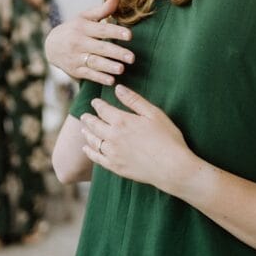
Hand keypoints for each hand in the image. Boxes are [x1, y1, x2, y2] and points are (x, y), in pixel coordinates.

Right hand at [44, 0, 133, 84]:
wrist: (51, 45)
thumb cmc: (75, 28)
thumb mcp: (85, 17)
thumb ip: (103, 9)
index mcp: (83, 27)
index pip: (102, 30)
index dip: (116, 32)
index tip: (130, 35)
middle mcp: (78, 42)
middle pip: (100, 48)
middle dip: (116, 53)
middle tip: (132, 57)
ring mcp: (76, 57)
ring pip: (94, 62)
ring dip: (108, 67)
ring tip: (121, 69)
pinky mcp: (75, 70)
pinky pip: (88, 75)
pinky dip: (99, 78)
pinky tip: (111, 81)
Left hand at [80, 86, 199, 194]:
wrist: (171, 167)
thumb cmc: (167, 138)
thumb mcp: (153, 113)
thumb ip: (134, 100)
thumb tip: (118, 88)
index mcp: (122, 121)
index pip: (104, 110)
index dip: (98, 104)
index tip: (95, 102)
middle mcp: (113, 137)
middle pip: (95, 125)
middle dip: (88, 119)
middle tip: (84, 115)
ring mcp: (112, 153)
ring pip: (93, 141)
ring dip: (87, 134)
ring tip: (84, 130)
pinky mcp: (115, 167)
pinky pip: (96, 158)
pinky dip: (89, 152)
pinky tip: (86, 149)